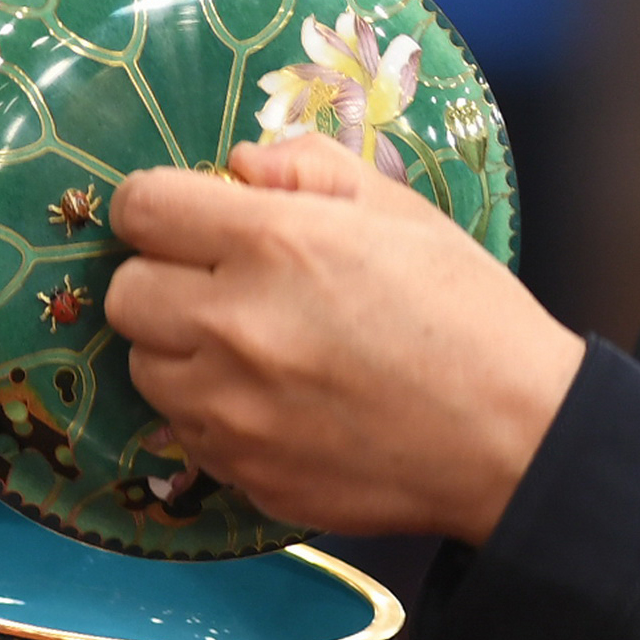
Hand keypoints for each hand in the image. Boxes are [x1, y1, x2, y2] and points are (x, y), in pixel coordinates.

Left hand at [104, 135, 585, 542]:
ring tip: (254, 349)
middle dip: (163, 280)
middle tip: (221, 285)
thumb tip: (237, 164)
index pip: (141, 208)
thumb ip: (305, 168)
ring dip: (181, 352)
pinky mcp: (244, 474)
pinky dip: (214, 414)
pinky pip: (186, 433)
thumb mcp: (399, 210)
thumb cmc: (466, 315)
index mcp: (273, 245)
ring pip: (145, 368)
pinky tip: (277, 403)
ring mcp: (234, 412)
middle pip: (125, 295)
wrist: (515, 441)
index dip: (159, 207)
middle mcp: (235, 328)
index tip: (186, 217)